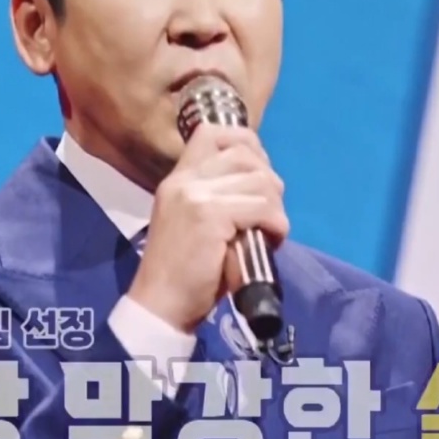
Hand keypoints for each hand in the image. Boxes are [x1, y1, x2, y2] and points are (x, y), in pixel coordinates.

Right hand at [127, 124, 288, 332]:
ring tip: (270, 230)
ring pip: (260, 181)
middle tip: (269, 213)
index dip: (246, 144)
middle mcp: (184, 180)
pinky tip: (271, 240)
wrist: (161, 305)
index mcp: (178, 178)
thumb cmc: (185, 272)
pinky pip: (262, 207)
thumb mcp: (195, 222)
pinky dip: (276, 225)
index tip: (260, 174)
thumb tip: (261, 181)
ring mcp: (196, 195)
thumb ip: (216, 197)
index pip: (213, 133)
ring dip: (276, 207)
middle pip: (245, 154)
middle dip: (269, 182)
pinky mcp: (210, 216)